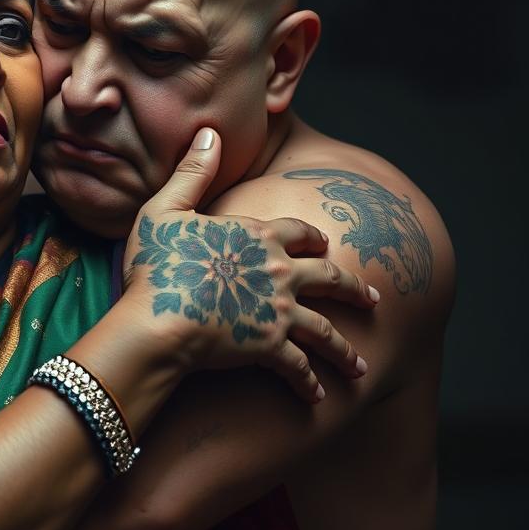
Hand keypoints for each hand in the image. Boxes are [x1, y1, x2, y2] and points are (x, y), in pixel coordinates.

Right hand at [123, 129, 377, 402]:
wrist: (159, 320)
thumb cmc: (156, 267)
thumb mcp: (165, 211)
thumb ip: (191, 173)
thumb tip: (209, 133)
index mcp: (258, 236)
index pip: (298, 232)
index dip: (312, 238)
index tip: (324, 246)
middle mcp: (279, 272)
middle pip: (329, 279)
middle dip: (353, 289)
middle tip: (372, 298)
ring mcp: (278, 311)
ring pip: (325, 330)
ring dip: (344, 349)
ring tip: (360, 365)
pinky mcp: (270, 347)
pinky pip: (298, 367)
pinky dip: (308, 384)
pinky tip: (317, 397)